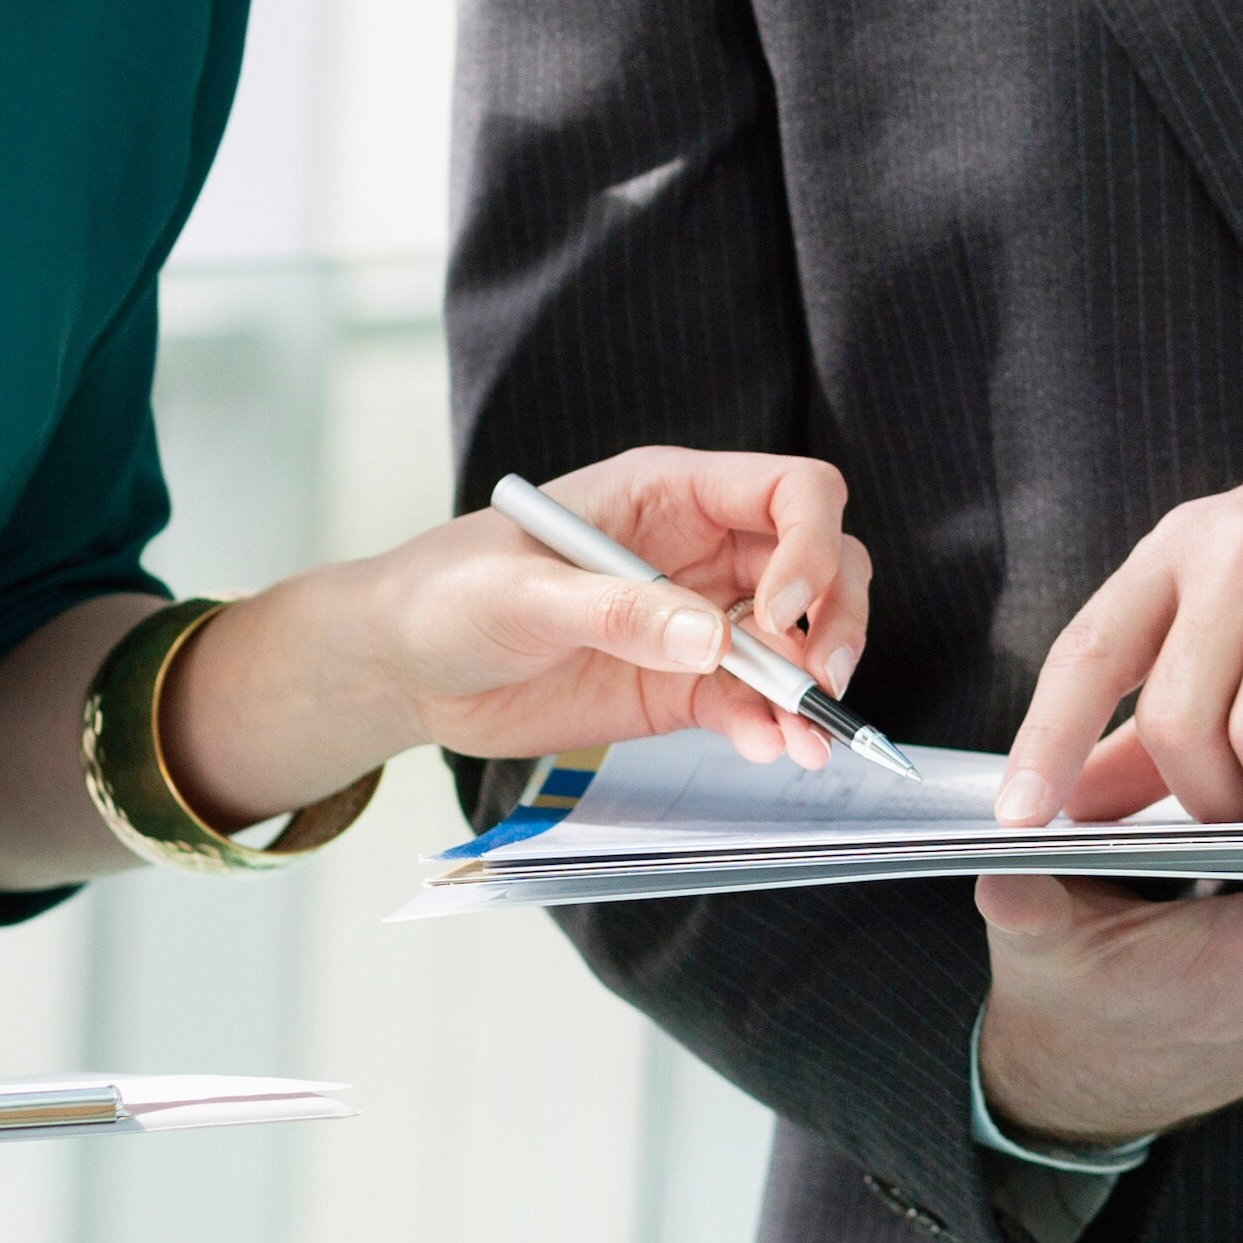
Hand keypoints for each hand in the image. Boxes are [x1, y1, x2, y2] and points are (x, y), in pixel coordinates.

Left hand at [162, 446, 873, 823]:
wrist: (405, 667)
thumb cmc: (448, 593)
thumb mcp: (523, 592)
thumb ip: (617, 610)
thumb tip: (712, 635)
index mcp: (668, 492)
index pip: (789, 494)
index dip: (810, 547)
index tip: (784, 612)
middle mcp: (698, 549)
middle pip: (818, 564)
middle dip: (836, 620)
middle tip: (822, 682)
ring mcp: (697, 620)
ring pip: (799, 641)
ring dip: (815, 687)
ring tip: (809, 740)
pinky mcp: (681, 686)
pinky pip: (752, 702)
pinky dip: (772, 726)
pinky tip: (769, 750)